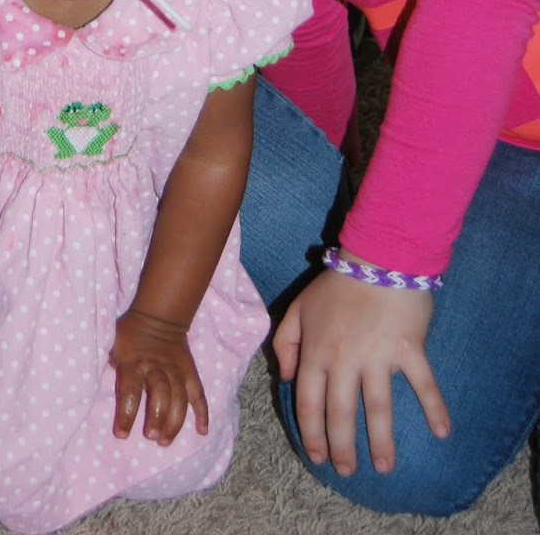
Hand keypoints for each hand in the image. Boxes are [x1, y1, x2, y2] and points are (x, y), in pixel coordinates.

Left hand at [109, 307, 208, 444]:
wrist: (158, 316)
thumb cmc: (129, 335)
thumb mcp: (112, 343)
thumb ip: (108, 363)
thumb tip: (93, 386)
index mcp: (134, 362)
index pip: (131, 389)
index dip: (127, 413)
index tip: (122, 434)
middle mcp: (157, 366)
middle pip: (161, 392)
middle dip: (157, 416)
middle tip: (151, 436)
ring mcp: (176, 369)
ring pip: (180, 396)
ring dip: (175, 421)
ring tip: (165, 440)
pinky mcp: (190, 372)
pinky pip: (198, 392)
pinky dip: (202, 412)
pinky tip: (202, 431)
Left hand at [274, 268, 450, 474]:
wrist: (377, 256)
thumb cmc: (337, 284)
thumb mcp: (300, 307)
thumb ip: (286, 341)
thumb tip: (289, 378)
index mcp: (317, 350)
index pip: (309, 403)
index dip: (311, 433)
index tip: (317, 456)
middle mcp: (344, 359)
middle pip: (340, 413)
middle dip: (342, 447)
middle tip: (348, 471)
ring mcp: (378, 356)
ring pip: (378, 409)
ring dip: (381, 441)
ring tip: (385, 466)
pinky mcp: (409, 349)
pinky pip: (423, 384)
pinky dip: (434, 408)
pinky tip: (441, 432)